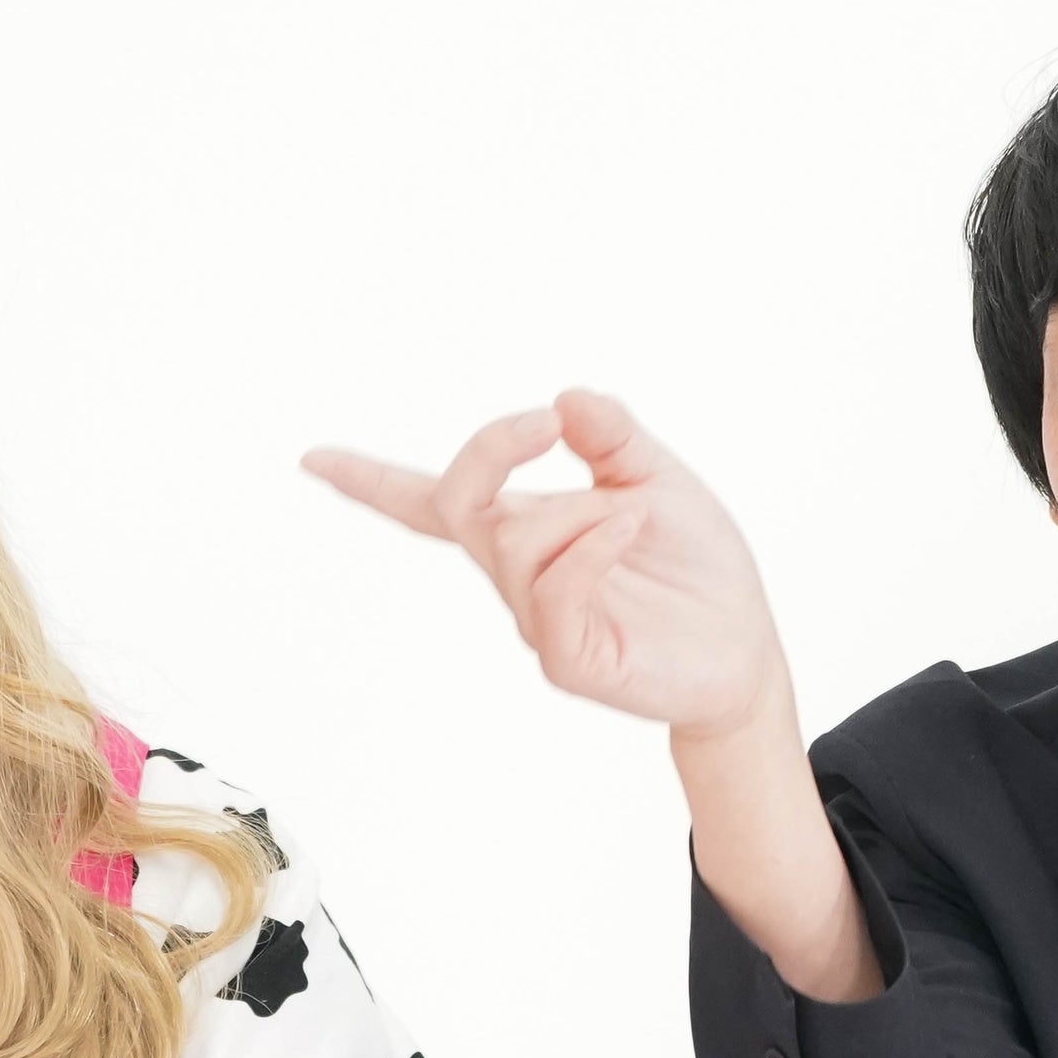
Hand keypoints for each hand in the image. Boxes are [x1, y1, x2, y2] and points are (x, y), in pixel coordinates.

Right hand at [308, 390, 876, 999]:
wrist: (745, 646)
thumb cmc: (695, 568)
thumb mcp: (657, 476)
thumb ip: (611, 435)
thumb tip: (567, 396)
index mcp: (527, 527)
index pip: (431, 502)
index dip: (369, 482)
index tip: (311, 458)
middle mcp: (518, 574)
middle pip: (459, 502)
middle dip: (491, 451)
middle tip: (543, 422)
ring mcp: (538, 621)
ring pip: (517, 542)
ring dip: (582, 511)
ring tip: (638, 514)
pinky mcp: (570, 661)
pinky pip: (554, 594)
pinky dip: (591, 547)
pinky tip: (631, 526)